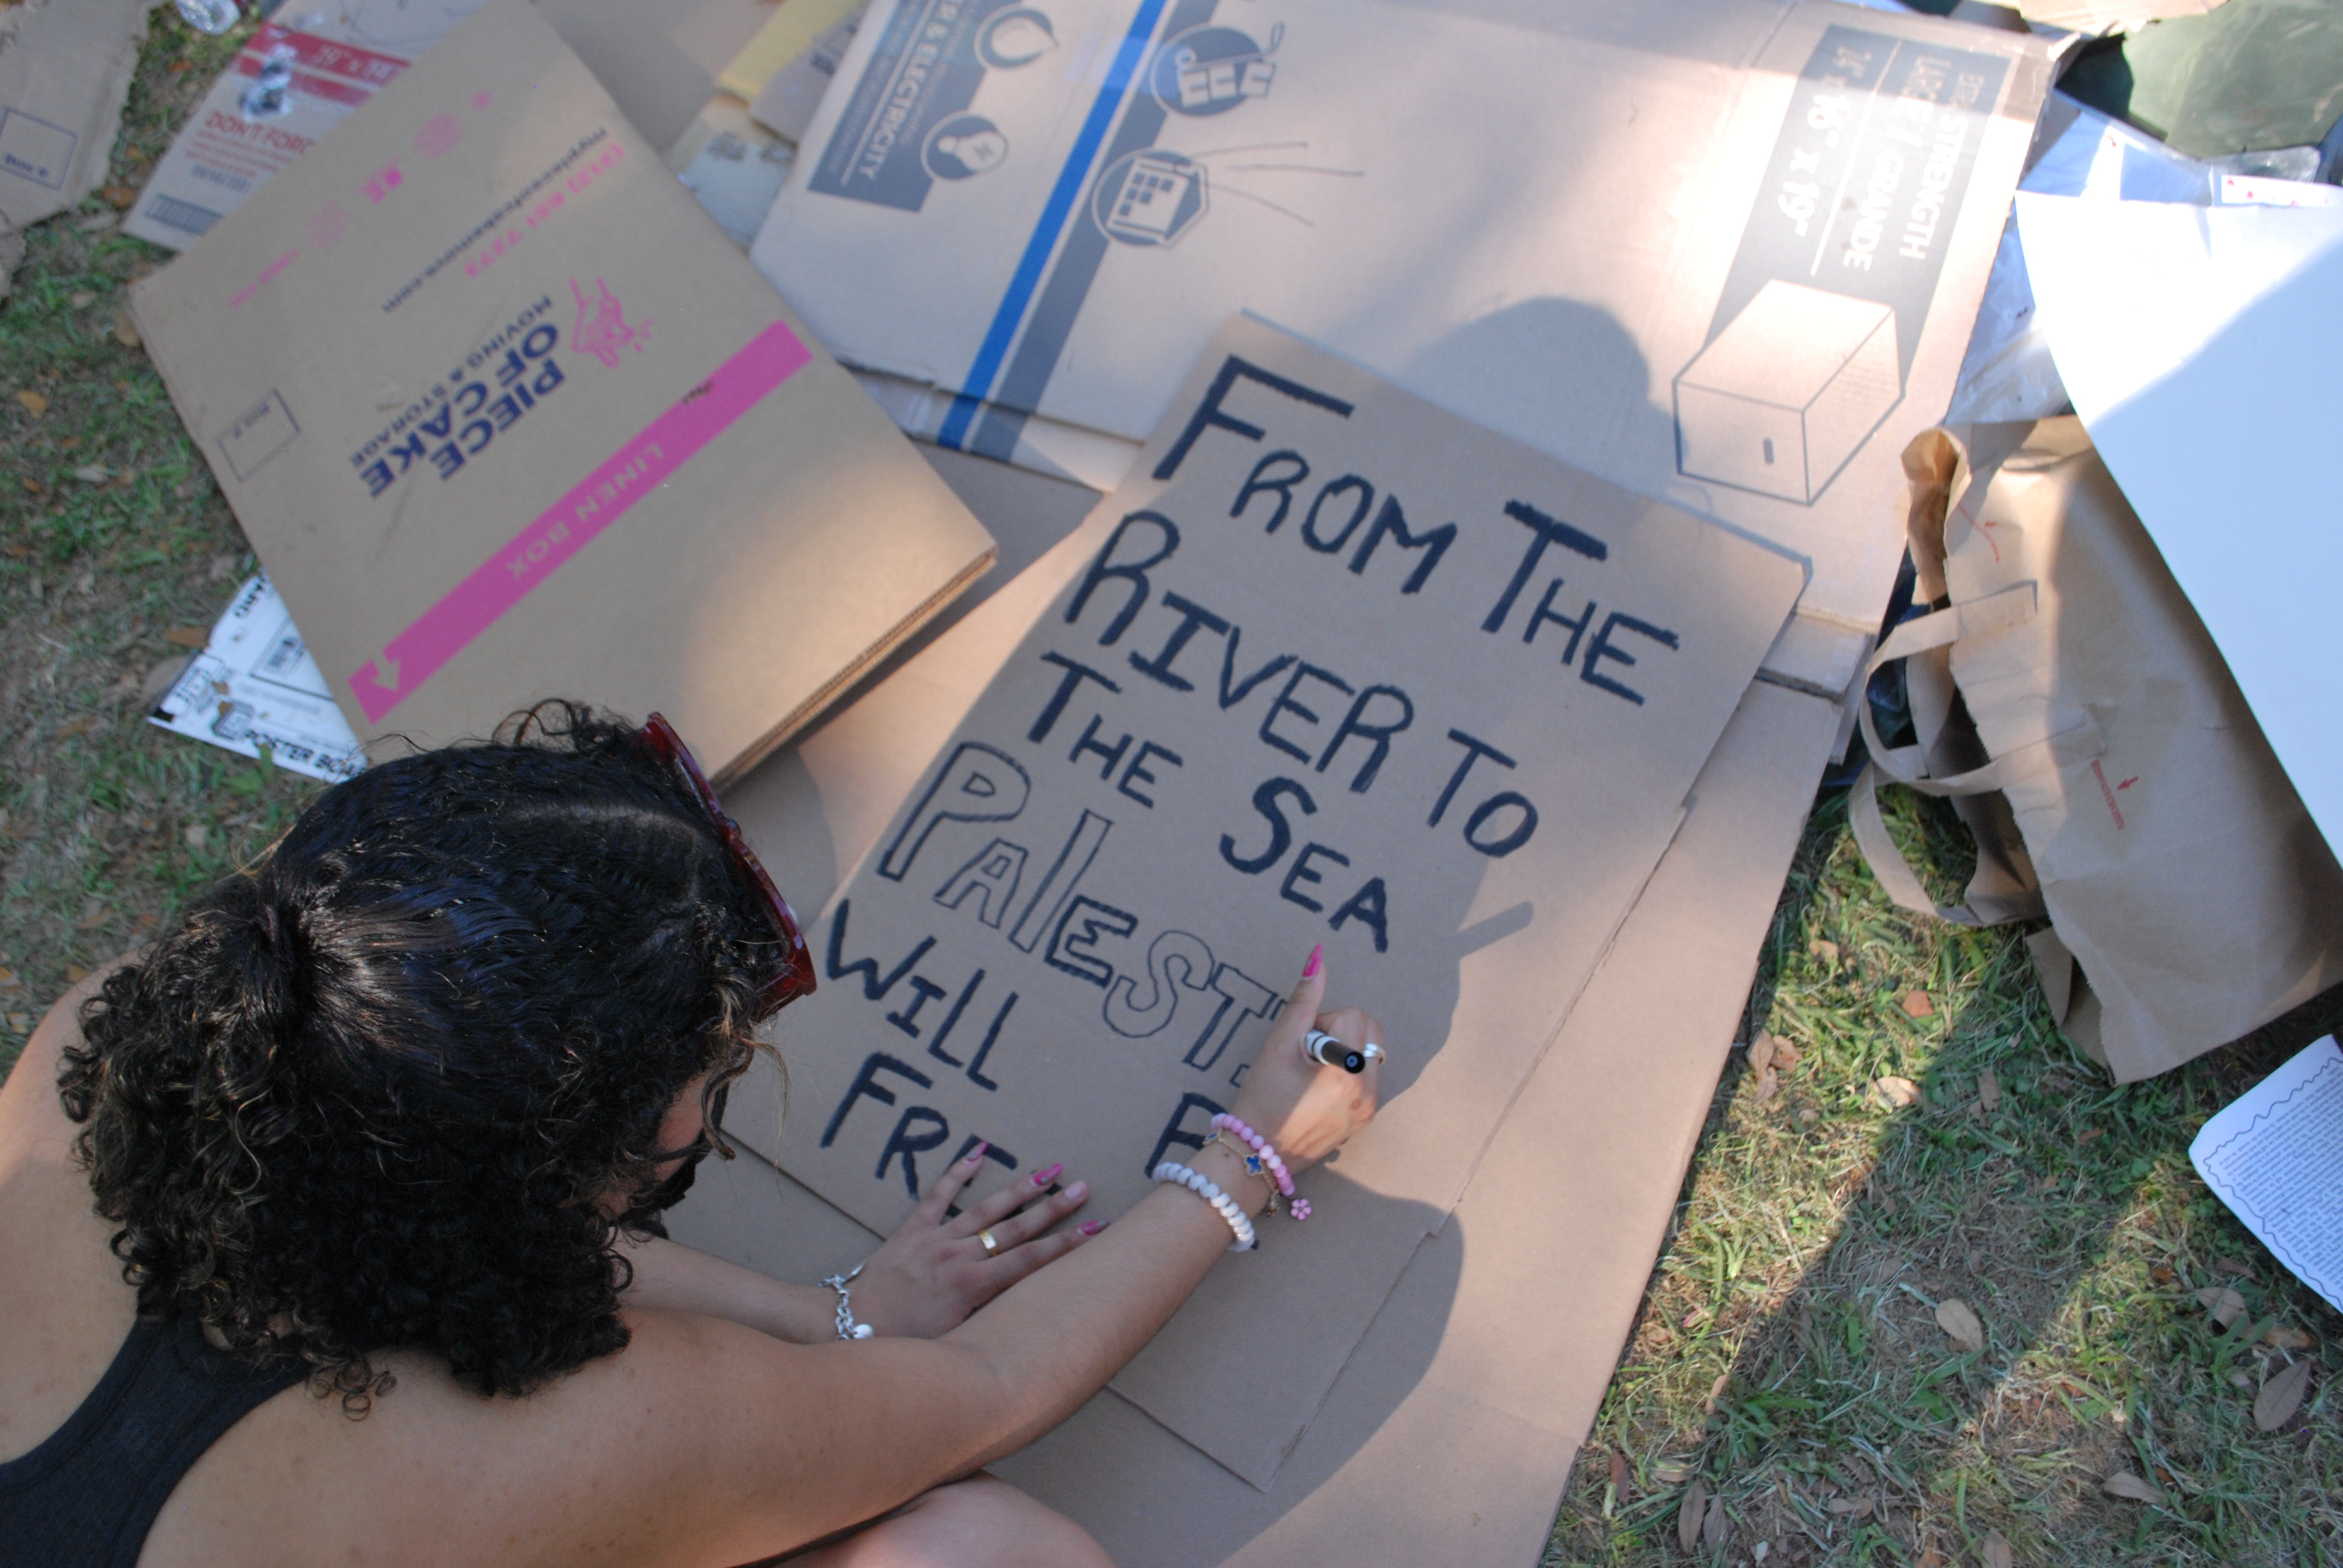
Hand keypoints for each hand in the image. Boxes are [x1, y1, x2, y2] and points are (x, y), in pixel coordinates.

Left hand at [845, 1147, 1099, 1337]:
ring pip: (986, 1209)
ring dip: (1019, 1189)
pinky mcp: (913, 1228)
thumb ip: (987, 1317)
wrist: (852, 1323)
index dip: (1066, 1246)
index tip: (1095, 1230)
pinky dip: (957, 1173)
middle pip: (1016, 1229)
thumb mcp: (954, 1338)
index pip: (1030, 1262)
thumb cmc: (904, 1340)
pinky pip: (938, 1196)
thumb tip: (1022, 1305)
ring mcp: (937, 1238)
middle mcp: (959, 1256)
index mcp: (973, 1286)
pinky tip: (976, 1152)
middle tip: (1082, 1188)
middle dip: (1053, 1209)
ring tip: (1048, 1169)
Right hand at [1227, 947, 1379, 1174]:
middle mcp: (1368, 1091)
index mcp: (1348, 1071)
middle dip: (1340, 1033)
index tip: (1300, 1047)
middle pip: (1370, 1030)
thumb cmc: (1263, 1097)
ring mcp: (1369, 1108)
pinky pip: (1368, 1079)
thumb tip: (1319, 956)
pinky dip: (1348, 1074)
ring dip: (1345, 1053)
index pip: (1352, 1015)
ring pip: (1371, 1054)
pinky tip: (1319, 1090)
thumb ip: (1303, 1000)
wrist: (1257, 1154)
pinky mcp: (1364, 1120)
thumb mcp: (1278, 1045)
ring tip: (1313, 1074)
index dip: (1321, 1023)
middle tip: (1308, 1057)